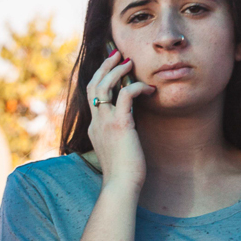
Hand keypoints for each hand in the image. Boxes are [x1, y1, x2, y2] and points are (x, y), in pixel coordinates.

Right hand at [86, 50, 153, 190]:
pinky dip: (136, 87)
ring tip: (129, 61)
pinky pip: (126, 96)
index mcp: (94, 127)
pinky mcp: (120, 125)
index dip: (100, 77)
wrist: (121, 186)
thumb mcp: (118, 150)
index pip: (92, 95)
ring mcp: (105, 123)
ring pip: (103, 86)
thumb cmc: (123, 173)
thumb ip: (119, 135)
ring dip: (116, 70)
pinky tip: (149, 88)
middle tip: (117, 54)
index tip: (112, 66)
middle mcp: (96, 122)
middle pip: (93, 85)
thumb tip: (130, 127)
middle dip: (104, 67)